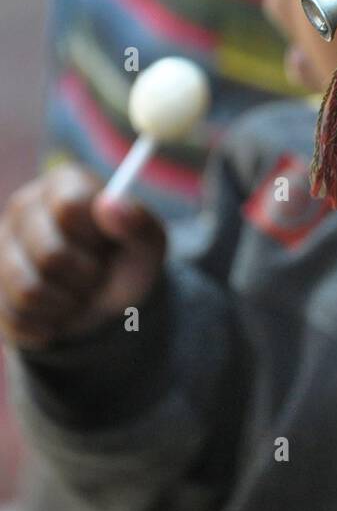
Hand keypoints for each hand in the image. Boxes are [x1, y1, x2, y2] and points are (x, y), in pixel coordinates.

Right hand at [0, 165, 165, 350]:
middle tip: (95, 276)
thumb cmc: (124, 264)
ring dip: (66, 306)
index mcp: (64, 183)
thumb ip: (139, 225)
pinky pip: (15, 319)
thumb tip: (111, 203)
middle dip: (85, 278)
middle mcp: (24, 207)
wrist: (103, 305)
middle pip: (49, 255)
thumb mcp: (147, 248)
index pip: (68, 210)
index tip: (106, 245)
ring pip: (27, 290)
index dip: (94, 239)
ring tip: (77, 295)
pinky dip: (47, 326)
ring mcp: (0, 246)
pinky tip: (58, 313)